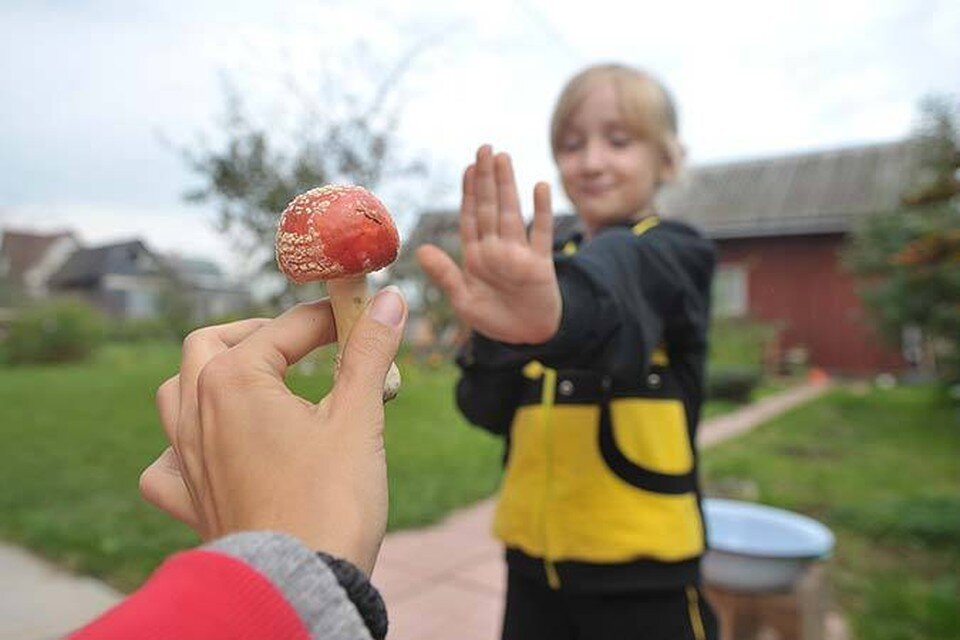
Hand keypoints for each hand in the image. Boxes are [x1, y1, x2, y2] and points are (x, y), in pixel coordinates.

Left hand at [139, 289, 406, 574]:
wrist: (298, 585)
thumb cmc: (331, 500)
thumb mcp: (359, 417)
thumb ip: (369, 352)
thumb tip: (391, 300)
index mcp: (234, 380)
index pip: (287, 328)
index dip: (331, 318)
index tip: (362, 319)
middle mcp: (197, 410)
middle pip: (209, 343)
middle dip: (256, 333)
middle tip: (300, 340)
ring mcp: (185, 457)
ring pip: (177, 393)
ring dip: (210, 376)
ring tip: (253, 380)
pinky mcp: (188, 499)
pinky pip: (167, 463)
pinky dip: (184, 447)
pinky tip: (212, 450)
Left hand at [417, 145, 560, 343]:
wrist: (527, 337)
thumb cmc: (494, 318)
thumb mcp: (464, 300)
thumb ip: (445, 275)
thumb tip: (420, 249)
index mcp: (476, 256)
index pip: (470, 217)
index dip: (468, 192)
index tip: (467, 168)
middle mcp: (496, 249)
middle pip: (490, 208)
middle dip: (486, 179)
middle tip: (484, 148)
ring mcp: (519, 254)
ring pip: (512, 213)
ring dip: (508, 186)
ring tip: (503, 158)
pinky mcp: (540, 264)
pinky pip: (540, 233)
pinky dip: (541, 211)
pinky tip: (539, 186)